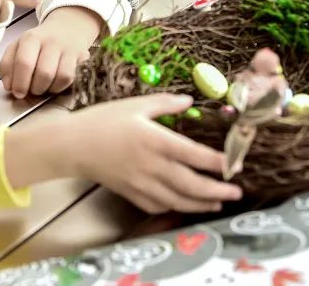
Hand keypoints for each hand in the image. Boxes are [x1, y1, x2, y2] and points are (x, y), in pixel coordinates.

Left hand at [0, 6, 102, 97]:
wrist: (67, 28)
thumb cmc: (38, 44)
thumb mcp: (17, 48)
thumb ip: (7, 65)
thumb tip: (9, 86)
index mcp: (30, 38)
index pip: (23, 62)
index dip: (20, 82)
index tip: (18, 93)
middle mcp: (51, 41)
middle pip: (43, 73)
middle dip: (35, 88)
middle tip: (33, 89)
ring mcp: (69, 48)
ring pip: (60, 77)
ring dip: (50, 89)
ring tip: (44, 86)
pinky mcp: (82, 56)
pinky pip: (72, 79)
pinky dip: (62, 87)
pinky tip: (56, 83)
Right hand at [65, 95, 243, 213]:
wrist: (73, 145)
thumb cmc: (102, 121)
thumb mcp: (135, 105)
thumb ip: (165, 104)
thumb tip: (189, 101)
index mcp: (156, 141)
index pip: (195, 155)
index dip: (217, 162)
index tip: (233, 164)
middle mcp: (152, 166)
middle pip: (192, 184)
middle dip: (217, 191)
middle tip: (236, 192)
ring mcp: (142, 184)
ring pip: (178, 200)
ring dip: (201, 203)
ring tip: (217, 203)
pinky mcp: (131, 193)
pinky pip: (158, 206)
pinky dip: (175, 207)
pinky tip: (183, 203)